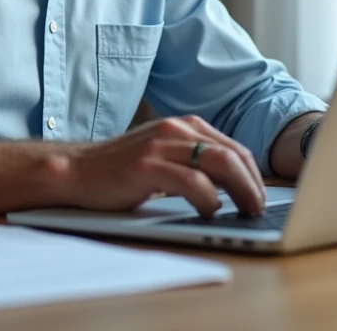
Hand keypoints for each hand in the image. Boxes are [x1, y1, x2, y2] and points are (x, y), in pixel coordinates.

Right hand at [60, 115, 265, 216]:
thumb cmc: (121, 169)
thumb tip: (234, 186)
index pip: (234, 148)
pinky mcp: (146, 166)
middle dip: (253, 184)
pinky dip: (209, 199)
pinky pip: (192, 181)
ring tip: (245, 211)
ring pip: (219, 164)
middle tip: (258, 208)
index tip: (260, 196)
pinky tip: (210, 211)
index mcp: (183, 126)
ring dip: (241, 191)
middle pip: (232, 154)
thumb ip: (194, 162)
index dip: (254, 174)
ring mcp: (160, 146)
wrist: (77, 170)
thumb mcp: (164, 156)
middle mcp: (175, 130)